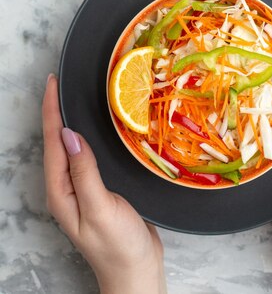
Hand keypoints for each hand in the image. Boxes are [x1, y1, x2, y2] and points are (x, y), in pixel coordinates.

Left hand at [42, 74, 166, 293]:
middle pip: (57, 142)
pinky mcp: (98, 188)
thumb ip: (84, 173)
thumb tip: (69, 136)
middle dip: (55, 111)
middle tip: (60, 82)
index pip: (52, 142)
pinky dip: (89, 135)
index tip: (52, 83)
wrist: (137, 271)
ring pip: (72, 147)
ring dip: (70, 120)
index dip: (51, 111)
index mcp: (60, 191)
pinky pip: (88, 155)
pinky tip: (97, 127)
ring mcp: (82, 188)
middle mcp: (66, 187)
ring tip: (73, 96)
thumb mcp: (100, 208)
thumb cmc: (118, 245)